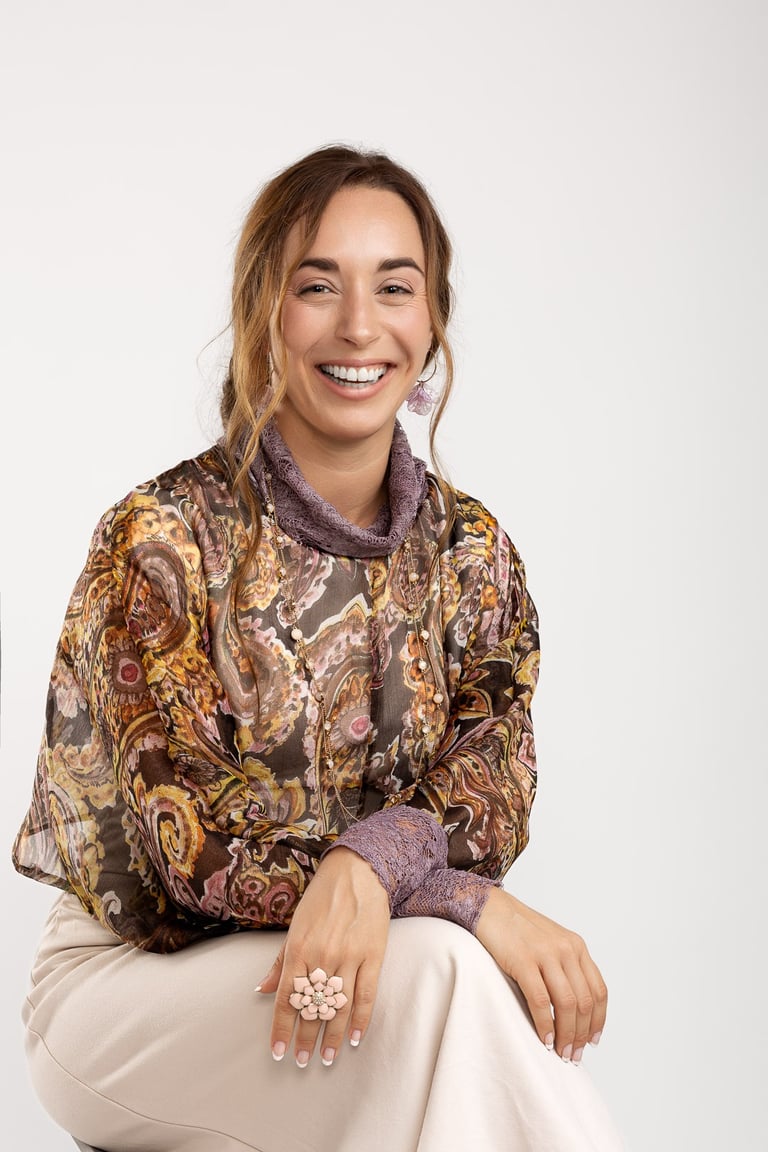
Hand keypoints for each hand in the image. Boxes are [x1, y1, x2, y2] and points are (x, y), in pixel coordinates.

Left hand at [256, 847, 389, 1067]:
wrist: (357, 872)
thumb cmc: (321, 898)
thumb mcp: (295, 926)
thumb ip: (280, 961)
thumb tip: (262, 990)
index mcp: (298, 949)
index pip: (287, 999)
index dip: (282, 1028)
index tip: (279, 1052)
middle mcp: (322, 956)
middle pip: (312, 1008)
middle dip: (306, 1037)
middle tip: (303, 1060)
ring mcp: (348, 957)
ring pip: (339, 1007)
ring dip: (332, 1036)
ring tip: (326, 1056)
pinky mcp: (373, 955)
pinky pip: (367, 996)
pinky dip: (361, 1020)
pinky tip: (355, 1038)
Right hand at [475, 888, 607, 1063]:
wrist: (489, 907)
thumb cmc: (517, 930)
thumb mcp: (551, 942)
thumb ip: (565, 966)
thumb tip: (574, 1007)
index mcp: (576, 946)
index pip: (598, 990)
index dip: (598, 1020)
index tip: (592, 1041)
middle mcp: (566, 949)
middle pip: (584, 1001)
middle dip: (581, 1034)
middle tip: (573, 1055)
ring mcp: (545, 954)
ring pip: (567, 1004)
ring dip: (566, 1035)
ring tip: (560, 1052)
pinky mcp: (523, 960)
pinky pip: (540, 1000)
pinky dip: (545, 1024)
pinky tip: (544, 1038)